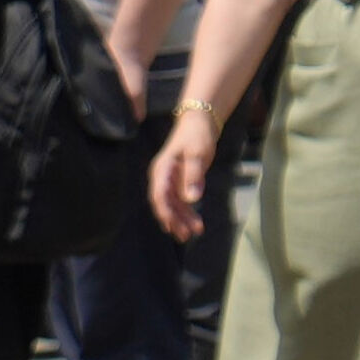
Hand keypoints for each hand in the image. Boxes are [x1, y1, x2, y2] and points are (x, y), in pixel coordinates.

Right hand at [146, 109, 215, 244]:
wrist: (199, 123)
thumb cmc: (197, 136)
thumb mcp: (197, 154)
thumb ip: (194, 176)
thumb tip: (191, 199)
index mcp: (162, 169)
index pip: (159, 195)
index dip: (165, 212)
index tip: (174, 225)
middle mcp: (162, 176)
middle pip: (164, 203)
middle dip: (174, 220)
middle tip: (185, 236)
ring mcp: (169, 180)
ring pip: (172, 204)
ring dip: (181, 219)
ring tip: (194, 232)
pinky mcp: (178, 181)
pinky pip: (180, 200)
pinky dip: (187, 212)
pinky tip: (194, 222)